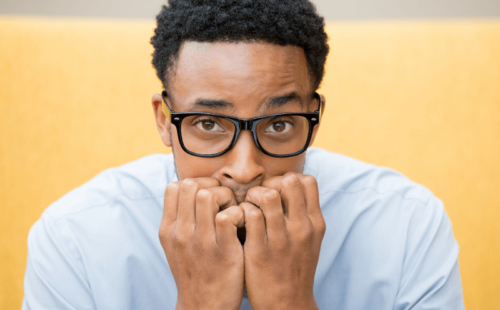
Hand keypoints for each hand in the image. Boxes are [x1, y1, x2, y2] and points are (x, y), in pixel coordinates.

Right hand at [159, 178, 244, 309]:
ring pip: (208, 196)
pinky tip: (244, 224)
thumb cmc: (195, 272)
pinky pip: (228, 216)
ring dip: (226, 197)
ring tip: (234, 211)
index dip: (196, 184)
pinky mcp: (224, 252)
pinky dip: (240, 213)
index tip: (209, 196)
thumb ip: (180, 219)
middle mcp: (181, 233)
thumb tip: (191, 191)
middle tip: (224, 202)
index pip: (174, 186)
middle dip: (212, 186)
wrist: (204, 307)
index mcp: (168, 229)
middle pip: (190, 185)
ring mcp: (201, 243)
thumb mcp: (176, 246)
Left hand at [241, 172, 325, 309]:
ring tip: (248, 207)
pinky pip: (249, 215)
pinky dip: (241, 212)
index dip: (288, 179)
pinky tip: (239, 221)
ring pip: (268, 195)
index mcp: (315, 223)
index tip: (276, 191)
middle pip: (290, 181)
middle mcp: (301, 228)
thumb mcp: (309, 240)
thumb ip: (303, 214)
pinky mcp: (259, 251)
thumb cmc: (294, 268)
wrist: (287, 304)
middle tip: (259, 196)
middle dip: (271, 182)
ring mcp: (281, 240)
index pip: (308, 181)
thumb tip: (291, 186)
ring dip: (253, 195)